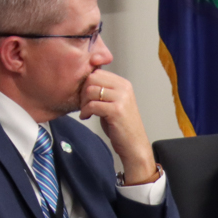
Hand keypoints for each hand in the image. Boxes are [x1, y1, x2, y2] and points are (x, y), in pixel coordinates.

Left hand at [80, 70, 156, 184]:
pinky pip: (92, 105)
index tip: (85, 97)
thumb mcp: (114, 103)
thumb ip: (104, 91)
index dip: (86, 84)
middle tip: (83, 104)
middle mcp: (124, 88)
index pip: (97, 72)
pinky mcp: (116, 110)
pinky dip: (85, 111)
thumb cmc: (121, 126)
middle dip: (83, 91)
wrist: (134, 145)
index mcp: (123, 84)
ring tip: (85, 112)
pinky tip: (86, 117)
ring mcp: (121, 98)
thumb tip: (86, 81)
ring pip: (90, 91)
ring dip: (83, 102)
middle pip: (93, 78)